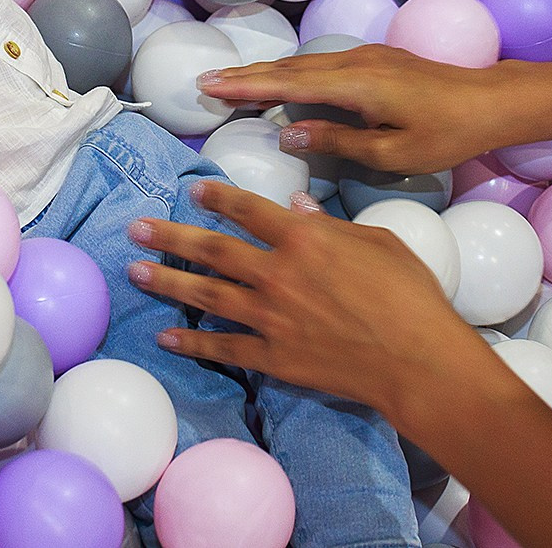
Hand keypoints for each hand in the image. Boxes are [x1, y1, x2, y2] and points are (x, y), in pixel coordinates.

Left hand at [128, 182, 485, 421]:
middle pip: (213, 250)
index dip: (217, 197)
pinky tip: (167, 338)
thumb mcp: (378, 242)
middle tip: (136, 228)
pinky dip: (193, 343)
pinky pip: (224, 347)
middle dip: (170, 236)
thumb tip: (296, 207)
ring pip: (207, 295)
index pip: (248, 210)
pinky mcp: (274, 357)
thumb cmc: (410, 295)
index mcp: (304, 239)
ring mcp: (271, 318)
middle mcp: (277, 273)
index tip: (193, 190)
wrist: (416, 360)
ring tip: (135, 272)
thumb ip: (330, 225)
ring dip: (168, 282)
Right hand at [197, 44, 518, 175]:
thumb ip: (339, 142)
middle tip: (205, 81)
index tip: (209, 85)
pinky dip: (293, 72)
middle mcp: (355, 62)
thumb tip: (289, 135)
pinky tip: (283, 82)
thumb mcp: (393, 151)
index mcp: (356, 84)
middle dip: (246, 75)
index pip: (288, 84)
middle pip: (289, 68)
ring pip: (305, 64)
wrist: (493, 100)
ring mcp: (367, 57)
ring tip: (233, 81)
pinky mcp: (377, 60)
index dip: (246, 86)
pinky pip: (322, 64)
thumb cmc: (448, 133)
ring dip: (267, 72)